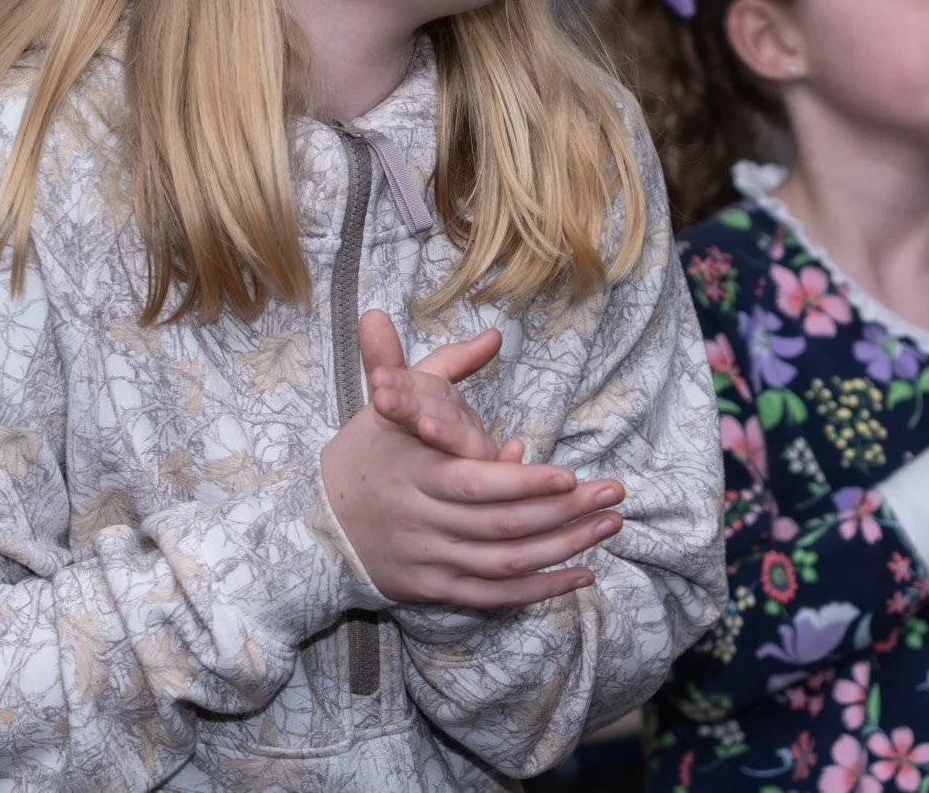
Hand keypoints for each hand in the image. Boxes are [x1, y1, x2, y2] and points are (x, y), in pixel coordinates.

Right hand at [320, 311, 624, 607]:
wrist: (314, 526)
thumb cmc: (364, 454)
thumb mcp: (391, 403)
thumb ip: (444, 367)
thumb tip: (493, 333)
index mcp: (416, 473)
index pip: (477, 483)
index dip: (525, 482)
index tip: (571, 475)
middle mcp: (423, 521)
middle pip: (502, 526)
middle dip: (564, 513)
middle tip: (614, 495)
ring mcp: (430, 560)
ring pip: (505, 564)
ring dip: (563, 550)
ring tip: (608, 527)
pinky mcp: (435, 589)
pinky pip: (495, 596)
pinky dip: (540, 590)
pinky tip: (580, 575)